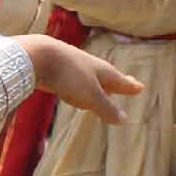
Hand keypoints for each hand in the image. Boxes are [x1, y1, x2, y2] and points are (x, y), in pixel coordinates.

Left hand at [17, 34, 141, 125]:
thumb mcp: (90, 96)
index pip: (120, 81)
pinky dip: (79, 83)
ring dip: (98, 82)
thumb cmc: (68, 75)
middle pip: (106, 75)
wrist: (35, 54)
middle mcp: (89, 65)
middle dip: (117, 81)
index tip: (140, 87)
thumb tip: (124, 120)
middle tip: (128, 81)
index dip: (130, 86)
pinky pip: (72, 77)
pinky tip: (73, 86)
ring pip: (89, 75)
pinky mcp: (54, 67)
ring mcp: (71, 64)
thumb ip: (106, 109)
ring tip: (103, 86)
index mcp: (102, 71)